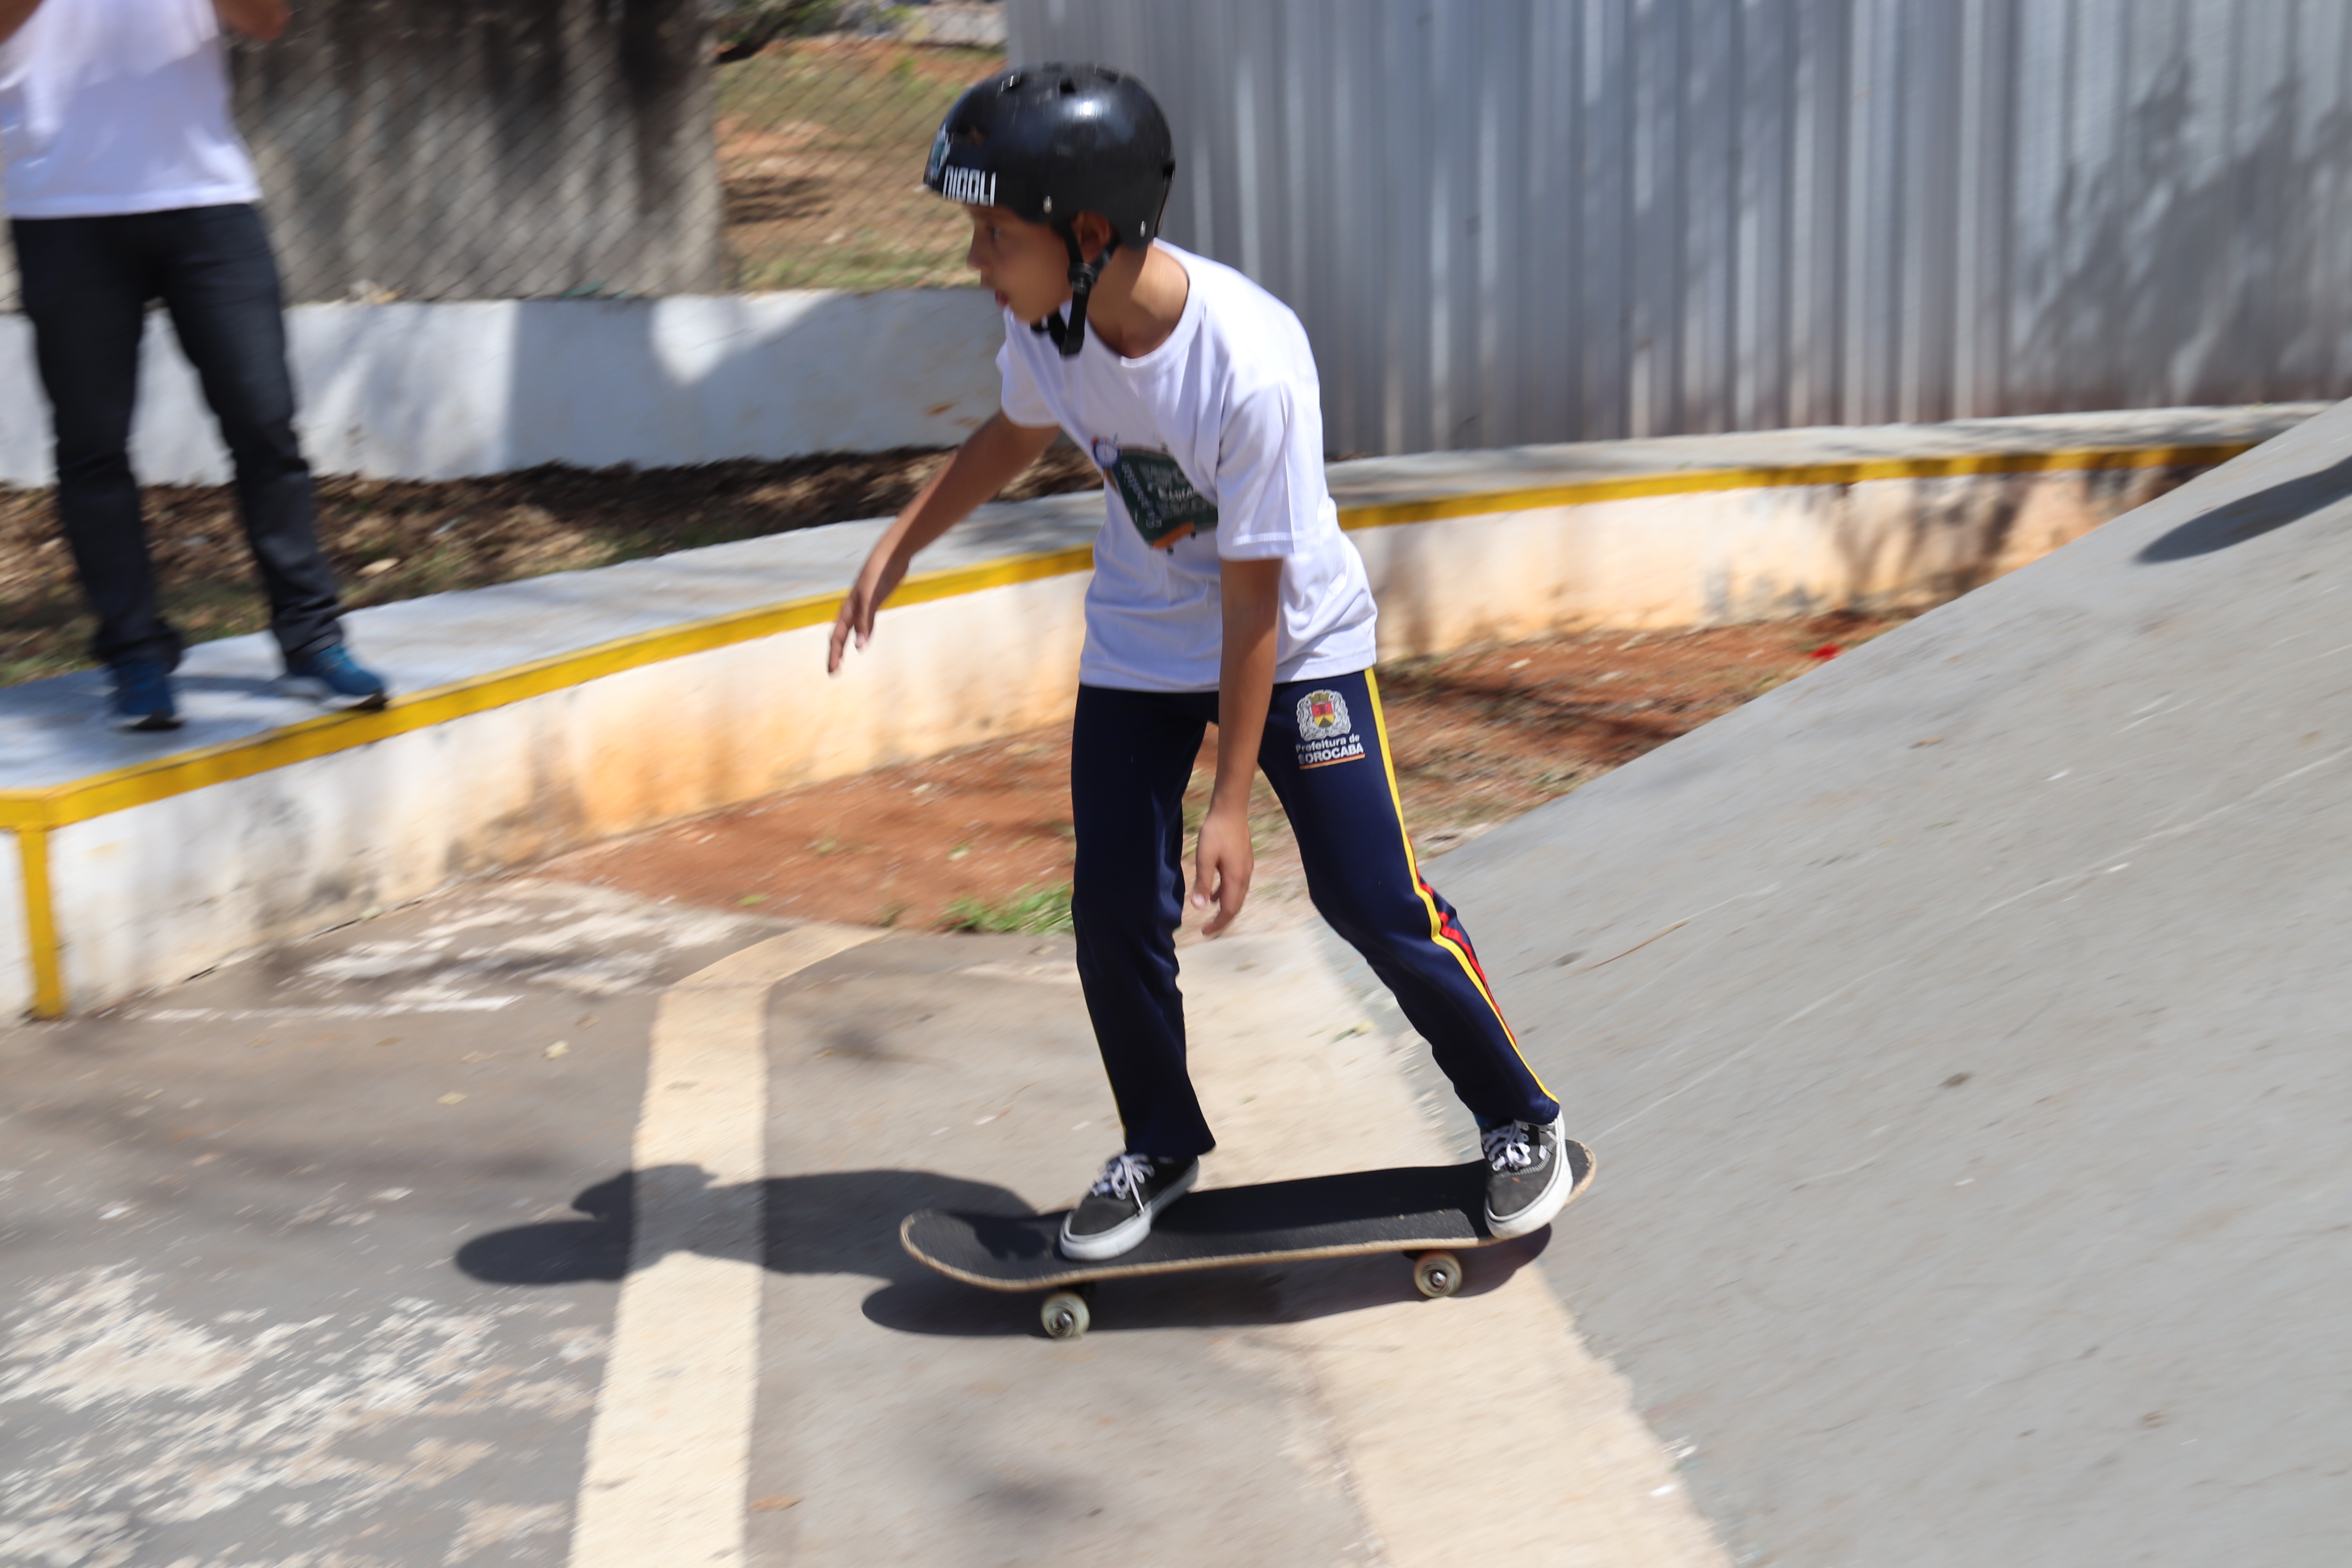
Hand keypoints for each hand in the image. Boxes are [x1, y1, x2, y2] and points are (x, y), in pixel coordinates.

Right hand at [827, 548, 904, 673]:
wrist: (890, 555)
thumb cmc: (877, 574)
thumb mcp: (870, 599)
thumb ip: (865, 622)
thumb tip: (860, 647)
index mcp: (848, 609)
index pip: (838, 637)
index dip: (834, 655)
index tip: (832, 672)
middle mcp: (853, 609)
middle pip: (841, 635)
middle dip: (836, 653)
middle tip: (833, 672)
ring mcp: (863, 605)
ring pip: (851, 629)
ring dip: (846, 644)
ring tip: (842, 659)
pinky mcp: (874, 601)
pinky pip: (864, 622)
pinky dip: (862, 632)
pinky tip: (863, 639)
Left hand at [1189, 797, 1253, 936]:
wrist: (1231, 810)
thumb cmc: (1215, 832)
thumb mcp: (1204, 858)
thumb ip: (1203, 883)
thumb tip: (1199, 908)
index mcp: (1235, 879)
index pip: (1228, 910)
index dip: (1218, 924)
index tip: (1205, 932)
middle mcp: (1244, 876)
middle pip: (1235, 906)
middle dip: (1223, 920)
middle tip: (1208, 928)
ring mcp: (1246, 869)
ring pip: (1237, 896)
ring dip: (1225, 907)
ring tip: (1211, 914)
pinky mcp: (1243, 861)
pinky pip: (1236, 885)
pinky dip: (1226, 894)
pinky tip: (1215, 893)